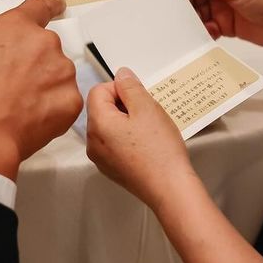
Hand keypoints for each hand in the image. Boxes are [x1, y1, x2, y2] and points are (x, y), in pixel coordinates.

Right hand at [0, 0, 82, 179]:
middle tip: (14, 88)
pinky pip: (65, 100)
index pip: (42, 6)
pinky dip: (53, 109)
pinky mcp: (71, 99)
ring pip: (58, 75)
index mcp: (17, 26)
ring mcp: (62, 71)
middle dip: (36, 65)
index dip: (51, 6)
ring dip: (45, 87)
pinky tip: (31, 119)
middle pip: (48, 49)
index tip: (59, 5)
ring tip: (19, 107)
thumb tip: (6, 55)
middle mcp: (45, 42)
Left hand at [86, 68, 194, 208]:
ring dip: (126, 122)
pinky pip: (114, 143)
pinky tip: (146, 145)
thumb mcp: (147, 108)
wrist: (169, 187)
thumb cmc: (159, 150)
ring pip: (109, 126)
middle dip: (123, 106)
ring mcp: (101, 158)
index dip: (120, 89)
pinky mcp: (111, 168)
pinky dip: (127, 139)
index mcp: (98, 124)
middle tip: (147, 114)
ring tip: (148, 130)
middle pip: (101, 109)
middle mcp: (93, 142)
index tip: (139, 98)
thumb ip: (130, 87)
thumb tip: (120, 75)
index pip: (98, 90)